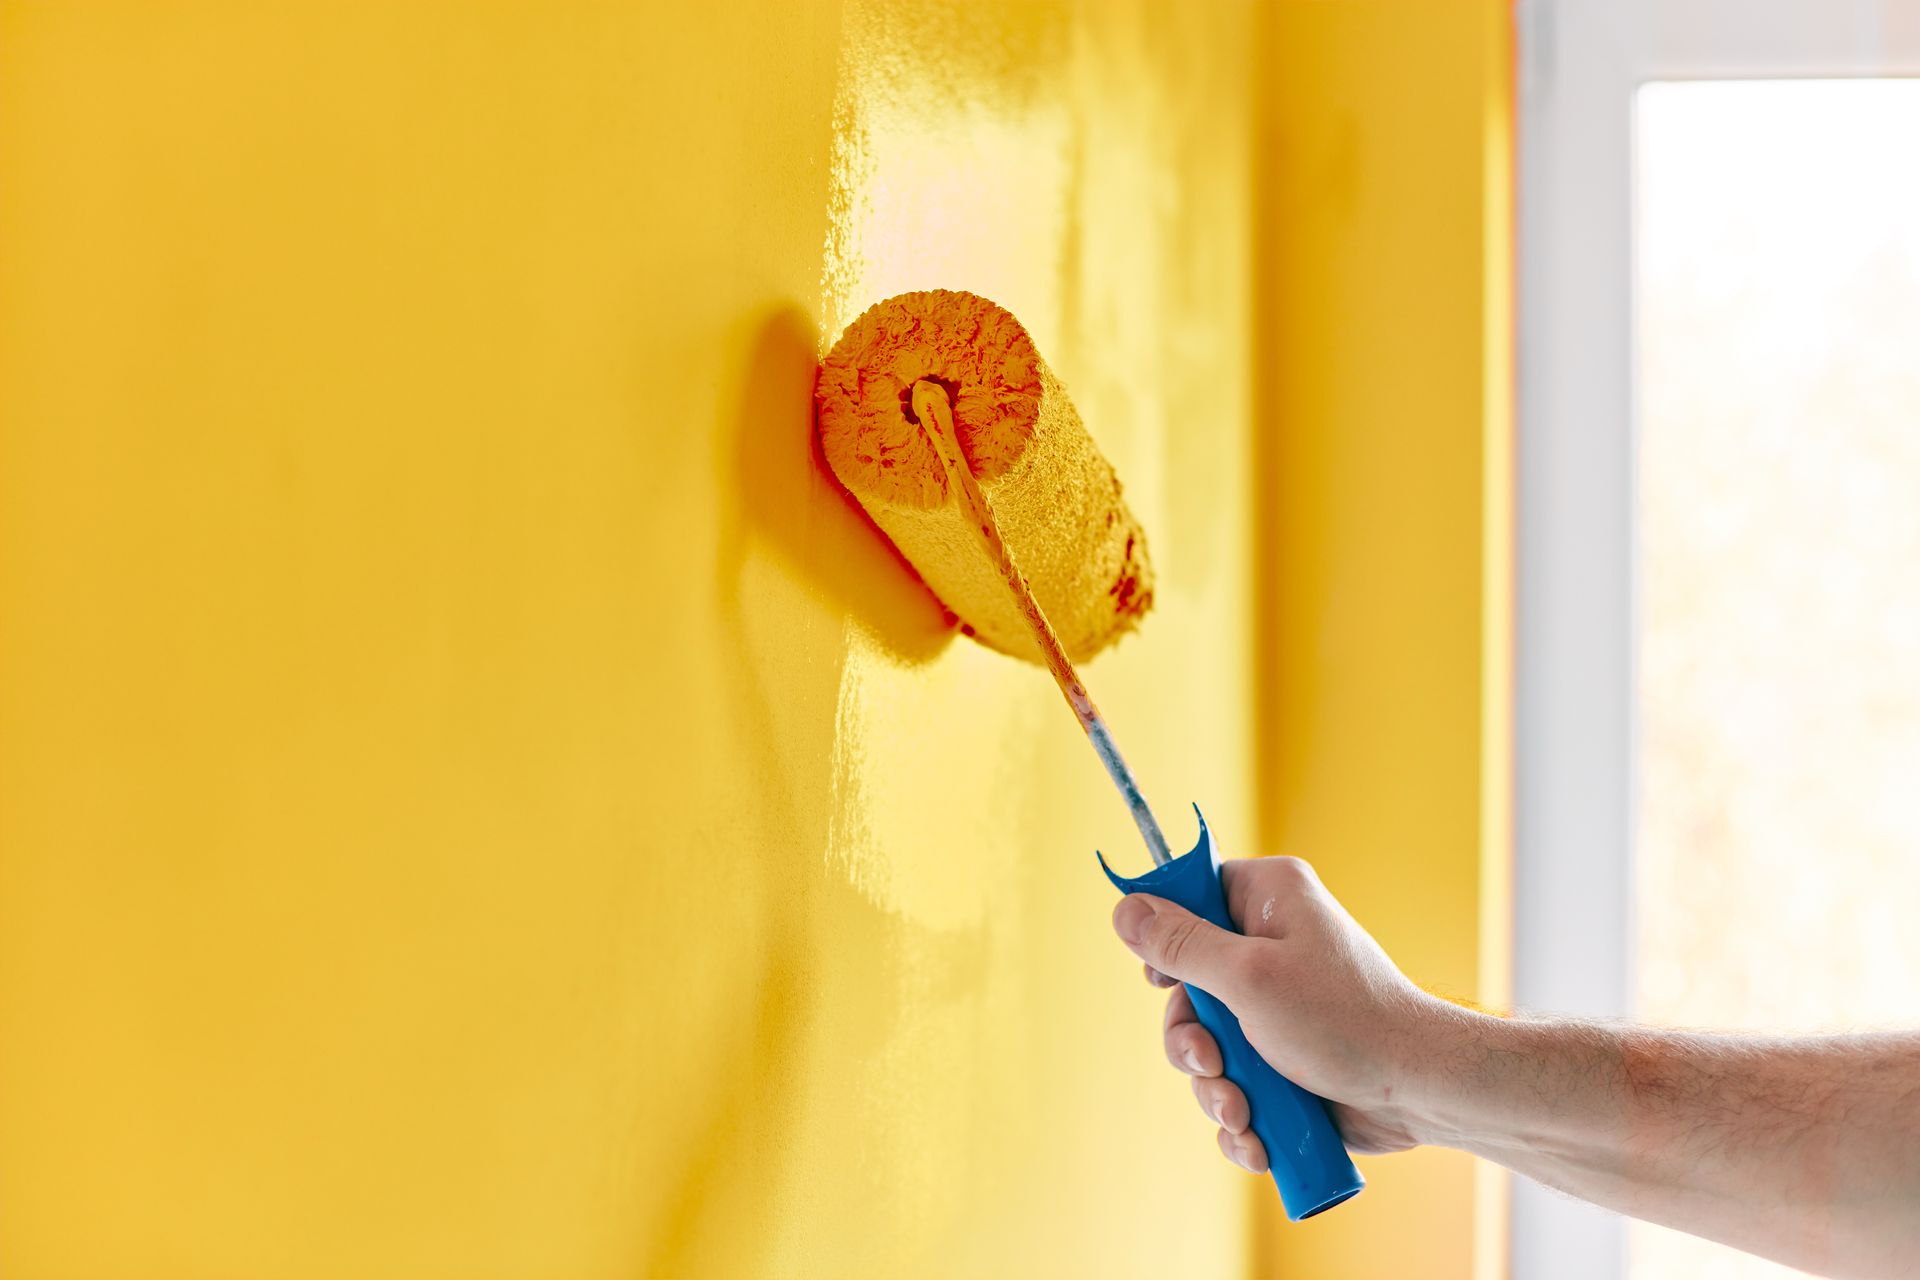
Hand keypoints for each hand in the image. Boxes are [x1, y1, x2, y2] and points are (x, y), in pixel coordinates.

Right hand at [1110, 856, 1456, 1172]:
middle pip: (1186, 986)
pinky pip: (1233, 1082)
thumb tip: (1124, 907)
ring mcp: (1274, 1006)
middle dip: (1191, 1043)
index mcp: (1267, 899)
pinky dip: (1238, 1115)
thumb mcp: (1249, 977)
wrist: (1417, 1091)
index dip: (1166, 937)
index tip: (1162, 980)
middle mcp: (1268, 945)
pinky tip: (1256, 1137)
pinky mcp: (1281, 1058)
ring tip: (1243, 1112)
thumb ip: (1181, 945)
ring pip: (1205, 1045)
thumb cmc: (1344, 1019)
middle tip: (1211, 1063)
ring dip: (1215, 1088)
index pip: (1191, 894)